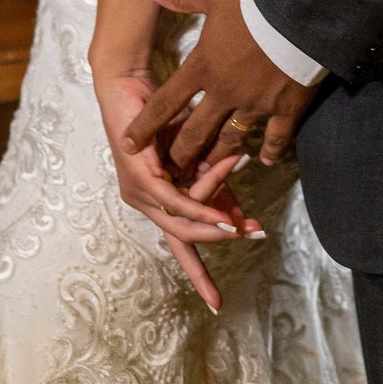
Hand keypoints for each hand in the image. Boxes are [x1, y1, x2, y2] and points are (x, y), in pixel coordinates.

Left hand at [93, 68, 260, 313]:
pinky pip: (176, 202)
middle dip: (215, 249)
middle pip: (181, 240)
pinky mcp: (139, 177)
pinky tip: (223, 218)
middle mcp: (142, 201)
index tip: (215, 302)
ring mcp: (137, 192)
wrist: (130, 81)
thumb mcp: (195, 154)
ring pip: (182, 222)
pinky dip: (201, 210)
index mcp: (154, 199)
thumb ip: (212, 182)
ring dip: (216, 224)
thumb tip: (239, 212)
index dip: (197, 273)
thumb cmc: (160, 113)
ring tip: (245, 227)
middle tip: (253, 242)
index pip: (178, 242)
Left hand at [123, 0, 315, 174]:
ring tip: (208, 170)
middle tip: (172, 170)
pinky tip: (264, 161)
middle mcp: (224, 93)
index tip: (128, 144)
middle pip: (196, 131)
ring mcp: (254, 105)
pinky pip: (275, 138)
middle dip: (181, 153)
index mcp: (203, 67)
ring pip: (231, 139)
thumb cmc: (252, 4)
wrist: (298, 15)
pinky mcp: (284, 110)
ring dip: (217, 156)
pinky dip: (270, 151)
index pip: (165, 101)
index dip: (145, 125)